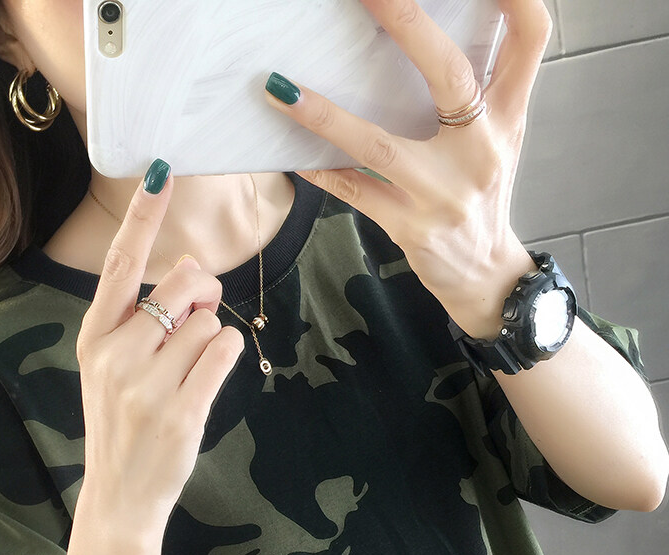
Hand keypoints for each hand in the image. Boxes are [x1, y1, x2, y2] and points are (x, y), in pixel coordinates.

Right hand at [76, 169, 245, 531]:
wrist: (120, 493)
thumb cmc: (122, 422)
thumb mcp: (112, 367)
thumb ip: (144, 320)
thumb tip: (191, 273)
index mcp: (95, 336)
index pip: (121, 264)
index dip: (143, 217)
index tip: (160, 172)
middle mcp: (116, 353)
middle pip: (185, 281)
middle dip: (202, 292)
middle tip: (197, 319)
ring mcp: (146, 384)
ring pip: (210, 320)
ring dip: (211, 338)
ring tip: (188, 372)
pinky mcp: (181, 409)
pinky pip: (225, 350)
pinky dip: (226, 356)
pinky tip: (206, 380)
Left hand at [264, 0, 552, 338]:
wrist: (485, 274)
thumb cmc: (481, 196)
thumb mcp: (496, 139)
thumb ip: (476, 92)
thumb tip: (420, 37)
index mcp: (508, 116)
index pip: (530, 37)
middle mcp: (483, 149)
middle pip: (451, 74)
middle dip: (407, 23)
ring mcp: (445, 192)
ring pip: (379, 145)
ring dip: (325, 116)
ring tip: (281, 89)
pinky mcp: (412, 226)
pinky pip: (356, 192)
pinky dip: (321, 171)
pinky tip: (291, 156)